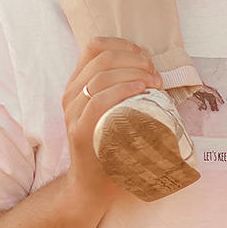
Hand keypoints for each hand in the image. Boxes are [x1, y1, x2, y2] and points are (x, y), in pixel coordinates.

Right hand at [62, 39, 159, 203]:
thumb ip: (122, 90)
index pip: (95, 46)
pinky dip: (122, 90)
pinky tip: (139, 90)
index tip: (146, 57)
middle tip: (155, 74)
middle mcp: (71, 94)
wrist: (92, 182)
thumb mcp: (113, 110)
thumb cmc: (110, 144)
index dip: (123, 45)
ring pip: (101, 76)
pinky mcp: (80, 131)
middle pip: (102, 58)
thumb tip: (153, 71)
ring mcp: (73, 112)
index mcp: (77, 84)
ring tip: (154, 83)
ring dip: (134, 73)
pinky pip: (98, 102)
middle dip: (134, 60)